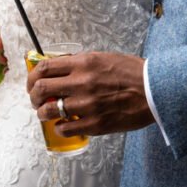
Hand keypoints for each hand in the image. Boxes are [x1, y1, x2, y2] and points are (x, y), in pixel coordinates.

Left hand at [26, 52, 153, 136]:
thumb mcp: (104, 57)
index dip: (32, 77)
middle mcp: (81, 83)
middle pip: (40, 90)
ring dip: (43, 113)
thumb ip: (81, 63)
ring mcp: (87, 105)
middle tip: (36, 100)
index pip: (44, 68)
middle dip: (33, 96)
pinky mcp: (94, 124)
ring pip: (48, 111)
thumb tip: (59, 68)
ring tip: (47, 113)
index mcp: (83, 63)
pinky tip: (65, 124)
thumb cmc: (133, 72)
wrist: (155, 90)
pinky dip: (60, 127)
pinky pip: (65, 128)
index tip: (32, 82)